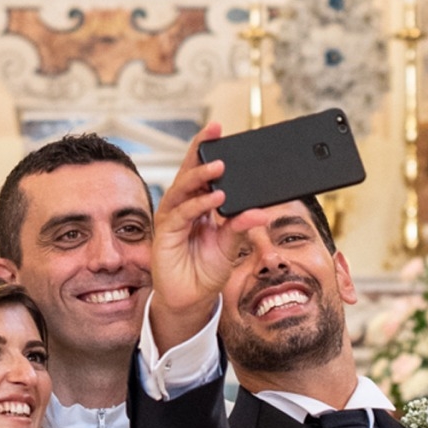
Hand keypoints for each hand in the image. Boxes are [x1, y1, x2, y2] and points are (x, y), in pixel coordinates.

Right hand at [148, 123, 250, 351]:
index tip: (219, 130)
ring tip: (220, 167)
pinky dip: (199, 204)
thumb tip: (261, 210)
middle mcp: (184, 206)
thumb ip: (241, 225)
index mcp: (199, 203)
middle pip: (189, 171)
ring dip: (201, 175)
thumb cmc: (207, 269)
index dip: (207, 149)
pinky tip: (215, 198)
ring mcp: (173, 217)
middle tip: (215, 132)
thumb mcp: (231, 244)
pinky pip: (183, 213)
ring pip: (184, 187)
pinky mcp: (166, 233)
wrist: (192, 298)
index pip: (202, 170)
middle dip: (200, 150)